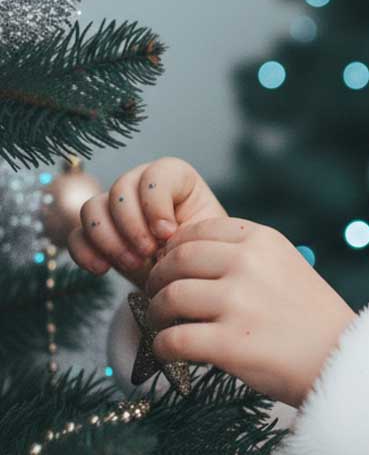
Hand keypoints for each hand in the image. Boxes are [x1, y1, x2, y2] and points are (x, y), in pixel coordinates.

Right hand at [67, 157, 227, 290]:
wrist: (188, 280)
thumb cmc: (203, 254)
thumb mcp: (206, 240)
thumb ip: (189, 230)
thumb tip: (162, 235)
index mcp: (176, 179)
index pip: (156, 174)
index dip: (156, 203)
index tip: (168, 233)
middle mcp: (141, 186)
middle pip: (120, 189)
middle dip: (132, 225)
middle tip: (148, 252)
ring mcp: (115, 208)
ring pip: (92, 208)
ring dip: (109, 240)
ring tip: (133, 264)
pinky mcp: (97, 234)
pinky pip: (76, 235)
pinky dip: (85, 252)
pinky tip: (102, 269)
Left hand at [142, 216, 357, 407]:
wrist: (343, 359)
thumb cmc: (313, 318)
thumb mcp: (287, 266)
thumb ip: (246, 256)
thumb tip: (185, 258)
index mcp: (263, 240)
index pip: (198, 231)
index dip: (175, 250)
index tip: (172, 267)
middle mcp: (248, 264)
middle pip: (176, 261)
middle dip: (158, 279)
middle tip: (157, 297)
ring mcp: (238, 303)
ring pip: (169, 298)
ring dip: (157, 314)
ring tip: (164, 325)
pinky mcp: (229, 343)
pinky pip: (172, 340)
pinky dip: (162, 348)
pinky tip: (170, 352)